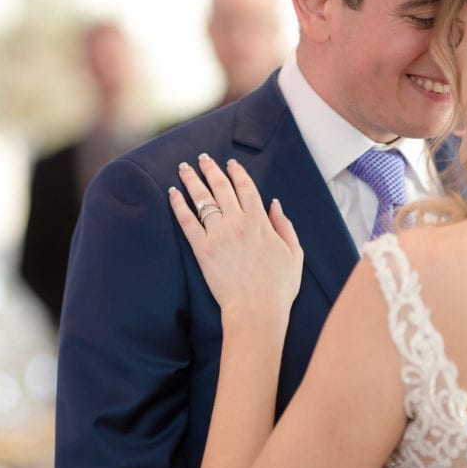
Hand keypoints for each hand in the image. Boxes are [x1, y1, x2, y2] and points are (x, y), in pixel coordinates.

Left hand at [169, 154, 302, 326]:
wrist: (256, 309)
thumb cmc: (278, 286)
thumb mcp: (293, 253)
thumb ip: (285, 226)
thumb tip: (275, 205)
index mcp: (260, 222)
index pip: (246, 188)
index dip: (237, 172)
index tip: (230, 163)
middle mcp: (237, 222)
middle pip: (221, 187)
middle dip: (211, 169)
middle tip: (202, 158)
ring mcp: (218, 235)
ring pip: (202, 200)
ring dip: (192, 180)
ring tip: (184, 168)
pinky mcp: (202, 250)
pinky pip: (187, 222)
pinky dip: (178, 205)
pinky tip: (173, 193)